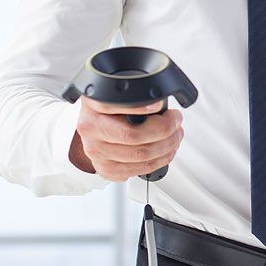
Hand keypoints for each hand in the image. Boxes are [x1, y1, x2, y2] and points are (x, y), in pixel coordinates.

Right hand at [69, 98, 183, 178]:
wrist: (94, 129)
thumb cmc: (110, 111)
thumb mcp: (116, 95)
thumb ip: (133, 97)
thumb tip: (161, 105)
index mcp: (92, 106)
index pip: (112, 107)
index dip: (140, 108)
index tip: (159, 106)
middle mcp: (91, 130)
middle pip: (133, 135)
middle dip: (165, 129)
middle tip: (175, 122)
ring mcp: (96, 152)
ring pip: (140, 155)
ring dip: (167, 146)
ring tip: (175, 136)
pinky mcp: (106, 169)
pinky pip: (138, 170)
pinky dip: (158, 162)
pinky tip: (164, 152)